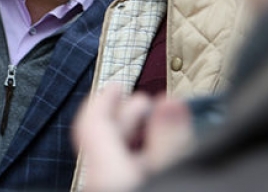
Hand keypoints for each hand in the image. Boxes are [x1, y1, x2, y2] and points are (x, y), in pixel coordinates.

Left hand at [71, 84, 193, 191]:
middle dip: (126, 115)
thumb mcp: (177, 172)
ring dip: (133, 138)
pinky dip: (135, 157)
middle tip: (148, 103)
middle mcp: (98, 182)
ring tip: (158, 129)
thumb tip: (169, 104)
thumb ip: (170, 141)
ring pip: (111, 156)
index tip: (117, 86)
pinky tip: (155, 158)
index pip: (91, 124)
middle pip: (102, 139)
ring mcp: (105, 190)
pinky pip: (118, 171)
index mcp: (106, 172)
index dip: (103, 99)